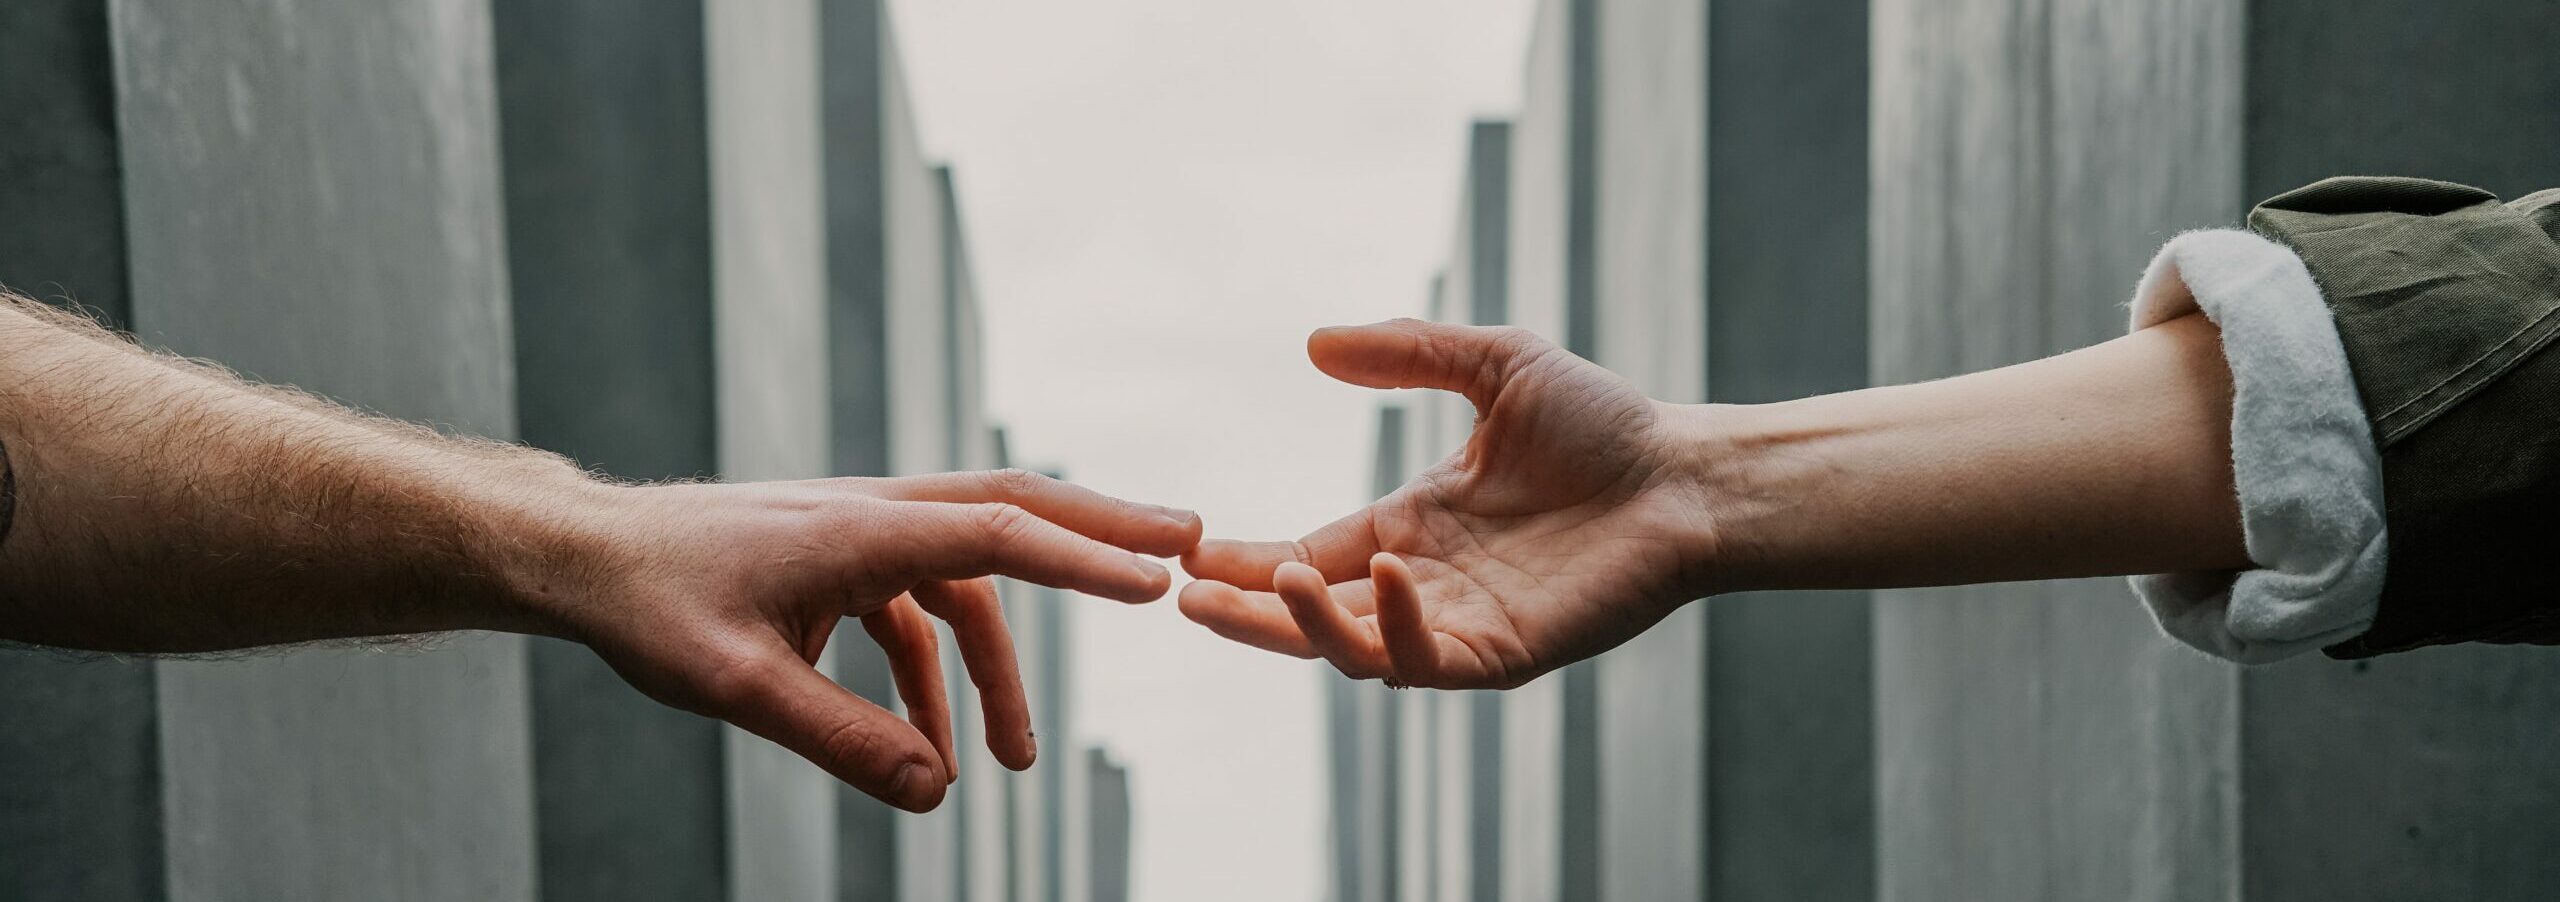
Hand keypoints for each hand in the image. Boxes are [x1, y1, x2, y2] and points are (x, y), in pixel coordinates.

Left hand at [531, 469, 1199, 811]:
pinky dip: (936, 678)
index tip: (1159, 580)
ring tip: (1020, 763)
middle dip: (1104, 532)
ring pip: (970, 578)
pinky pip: (917, 614)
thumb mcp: (740, 688)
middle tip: (1190, 544)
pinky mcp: (842, 562)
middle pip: (1015, 511)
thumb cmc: (653, 608)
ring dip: (1002, 666)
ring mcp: (862, 534)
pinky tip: (930, 751)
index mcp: (861, 528)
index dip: (1085, 557)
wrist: (586, 559)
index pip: (998, 534)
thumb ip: (842, 741)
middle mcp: (876, 515)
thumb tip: (937, 792)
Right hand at [1178, 320, 1718, 689]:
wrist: (1689, 474)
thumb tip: (1314, 343)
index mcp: (1412, 527)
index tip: (1190, 551)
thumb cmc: (1605, 424)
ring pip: (1356, 650)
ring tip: (1270, 581)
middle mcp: (1424, 584)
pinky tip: (1382, 577)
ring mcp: (1462, 624)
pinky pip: (1429, 659)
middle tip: (1187, 596)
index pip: (1309, 555)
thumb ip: (1407, 353)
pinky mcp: (1505, 653)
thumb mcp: (1494, 364)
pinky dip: (1396, 627)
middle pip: (1312, 614)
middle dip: (1247, 612)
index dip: (1247, 561)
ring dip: (1304, 625)